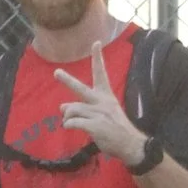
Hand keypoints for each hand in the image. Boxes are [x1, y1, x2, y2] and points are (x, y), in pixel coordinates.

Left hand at [54, 42, 148, 164]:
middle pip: (80, 88)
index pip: (101, 73)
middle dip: (67, 80)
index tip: (96, 43)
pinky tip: (71, 128)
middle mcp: (102, 102)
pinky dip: (69, 125)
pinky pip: (73, 122)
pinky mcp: (95, 126)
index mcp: (106, 96)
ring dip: (67, 117)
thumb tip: (61, 107)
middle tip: (56, 72)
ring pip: (71, 109)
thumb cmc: (116, 129)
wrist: (130, 144)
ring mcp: (98, 113)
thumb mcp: (102, 114)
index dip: (98, 58)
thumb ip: (83, 108)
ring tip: (71, 123)